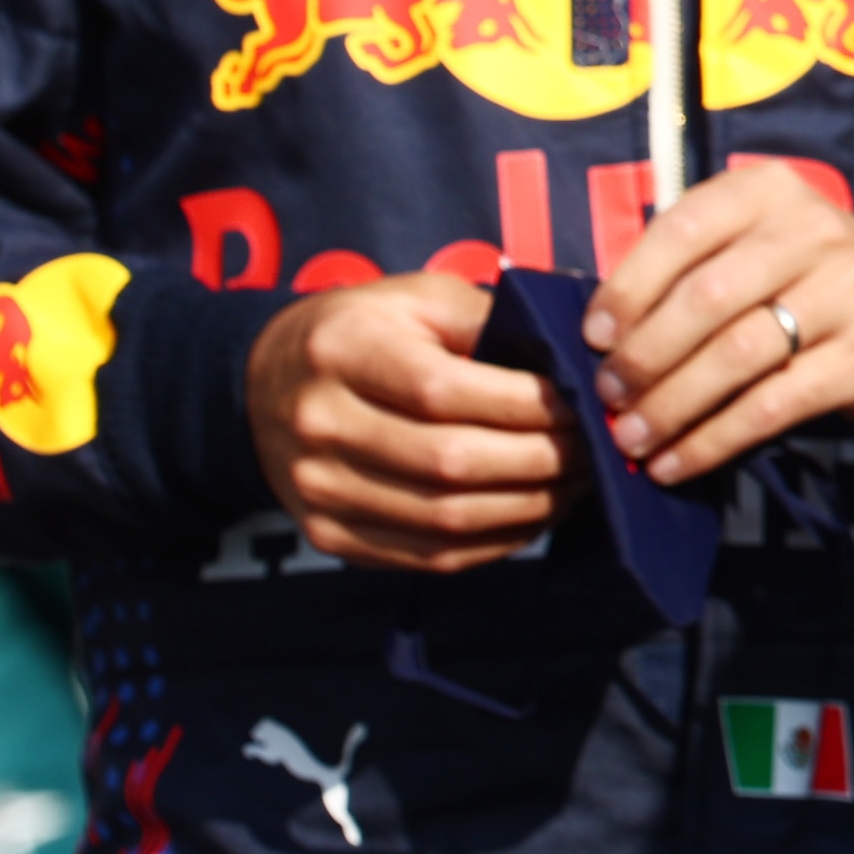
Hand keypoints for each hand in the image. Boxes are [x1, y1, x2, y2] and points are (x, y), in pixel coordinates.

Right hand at [244, 273, 568, 572]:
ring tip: (576, 484)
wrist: (259, 386)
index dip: (526, 405)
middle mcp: (322, 426)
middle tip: (594, 448)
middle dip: (542, 460)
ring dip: (528, 508)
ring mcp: (320, 491)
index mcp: (343, 353)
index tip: (581, 403)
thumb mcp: (414, 298)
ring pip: (445, 520)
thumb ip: (487, 320)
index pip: (445, 391)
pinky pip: (427, 556)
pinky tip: (532, 514)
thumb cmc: (359, 332)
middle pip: (450, 462)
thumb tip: (567, 361)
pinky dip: (494, 542)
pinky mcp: (329, 537)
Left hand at [586, 160, 853, 486]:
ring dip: (671, 406)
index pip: (683, 230)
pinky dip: (712, 440)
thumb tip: (603, 337)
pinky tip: (677, 462)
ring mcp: (847, 293)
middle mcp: (814, 231)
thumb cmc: (808, 280)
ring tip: (631, 437)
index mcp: (771, 192)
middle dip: (644, 355)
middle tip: (608, 395)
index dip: (629, 287)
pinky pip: (770, 406)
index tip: (593, 336)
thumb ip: (692, 268)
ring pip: (735, 356)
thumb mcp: (759, 243)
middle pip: (706, 298)